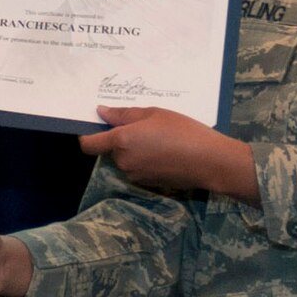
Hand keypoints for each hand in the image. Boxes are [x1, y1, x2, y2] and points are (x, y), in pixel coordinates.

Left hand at [79, 106, 258, 204]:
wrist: (208, 161)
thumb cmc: (182, 130)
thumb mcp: (154, 113)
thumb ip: (124, 114)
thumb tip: (101, 112)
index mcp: (121, 141)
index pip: (89, 144)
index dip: (87, 135)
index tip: (96, 125)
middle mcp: (123, 161)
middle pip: (111, 149)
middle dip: (122, 139)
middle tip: (146, 126)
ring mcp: (135, 175)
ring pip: (126, 159)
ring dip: (135, 149)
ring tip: (161, 138)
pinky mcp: (147, 184)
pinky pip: (139, 168)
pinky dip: (146, 160)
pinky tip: (166, 152)